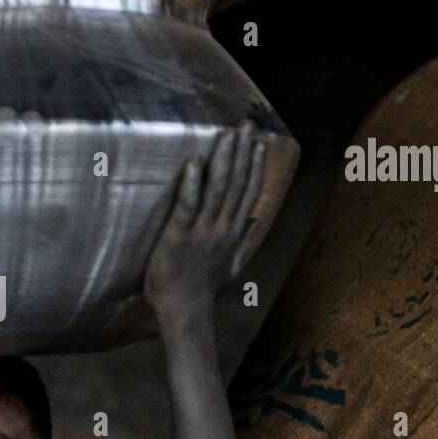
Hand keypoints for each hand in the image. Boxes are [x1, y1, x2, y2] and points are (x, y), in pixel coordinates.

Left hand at [143, 123, 265, 317]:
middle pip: (236, 183)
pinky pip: (187, 206)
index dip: (254, 166)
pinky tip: (194, 163)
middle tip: (246, 125)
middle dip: (242, 153)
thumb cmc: (202, 290)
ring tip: (227, 135)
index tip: (258, 143)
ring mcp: (202, 232)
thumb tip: (255, 221)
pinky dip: (192, 184)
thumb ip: (243, 240)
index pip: (249, 192)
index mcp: (232, 233)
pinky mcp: (178, 237)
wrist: (184, 312)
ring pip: (217, 189)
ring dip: (223, 160)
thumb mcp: (230, 264)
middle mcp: (221, 228)